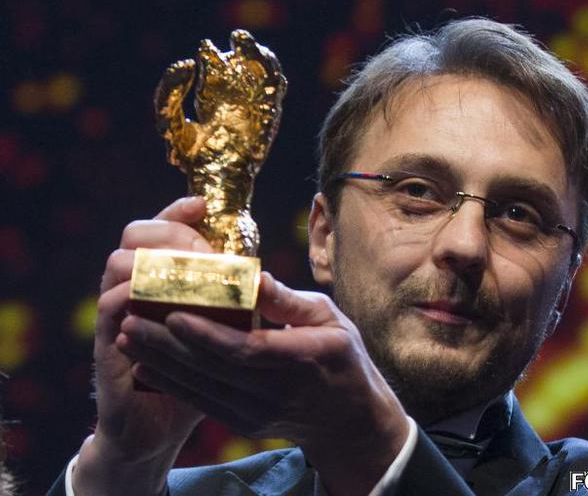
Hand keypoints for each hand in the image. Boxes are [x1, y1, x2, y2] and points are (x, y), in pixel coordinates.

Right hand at [73, 197, 210, 495]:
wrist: (161, 428)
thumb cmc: (198, 373)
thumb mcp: (221, 332)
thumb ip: (235, 303)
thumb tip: (263, 276)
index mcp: (161, 281)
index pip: (161, 229)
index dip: (177, 213)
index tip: (202, 206)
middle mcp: (134, 290)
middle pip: (135, 236)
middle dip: (169, 233)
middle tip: (203, 249)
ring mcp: (117, 315)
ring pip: (120, 265)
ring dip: (156, 262)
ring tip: (193, 274)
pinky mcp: (108, 344)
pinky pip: (112, 308)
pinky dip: (137, 298)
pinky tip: (170, 305)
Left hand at [116, 274, 409, 495]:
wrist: (350, 419)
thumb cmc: (342, 357)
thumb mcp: (330, 319)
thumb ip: (288, 301)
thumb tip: (253, 276)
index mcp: (300, 360)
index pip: (245, 350)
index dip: (206, 334)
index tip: (172, 312)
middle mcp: (274, 392)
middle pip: (212, 369)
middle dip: (166, 345)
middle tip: (129, 319)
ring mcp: (257, 412)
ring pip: (199, 388)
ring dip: (160, 364)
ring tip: (127, 337)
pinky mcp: (244, 422)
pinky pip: (201, 403)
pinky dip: (171, 384)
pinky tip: (145, 365)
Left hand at [154, 30, 286, 167]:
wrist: (217, 177)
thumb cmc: (193, 156)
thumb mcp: (170, 122)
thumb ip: (170, 93)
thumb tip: (186, 62)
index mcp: (210, 102)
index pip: (213, 72)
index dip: (210, 57)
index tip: (203, 51)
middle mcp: (233, 102)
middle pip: (238, 68)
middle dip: (235, 52)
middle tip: (233, 38)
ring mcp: (252, 107)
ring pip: (259, 73)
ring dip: (255, 54)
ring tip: (243, 40)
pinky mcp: (269, 114)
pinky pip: (275, 87)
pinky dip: (271, 70)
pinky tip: (261, 56)